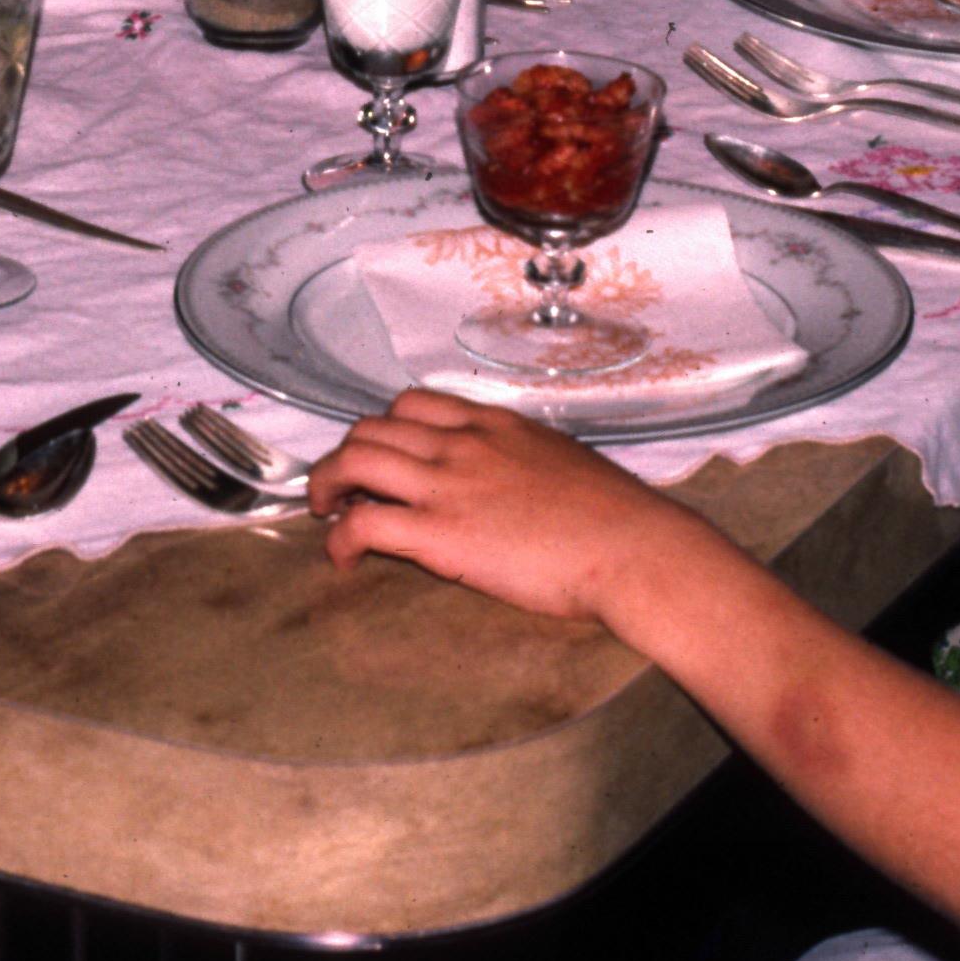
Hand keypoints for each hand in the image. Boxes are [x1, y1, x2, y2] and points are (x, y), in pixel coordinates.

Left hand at [309, 389, 716, 627]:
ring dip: (327, 486)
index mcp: (494, 424)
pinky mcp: (441, 535)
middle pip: (372, 427)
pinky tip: (343, 557)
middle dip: (345, 455)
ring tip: (325, 512)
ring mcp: (448, 487)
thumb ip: (521, 458)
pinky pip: (364, 524)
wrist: (633, 548)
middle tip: (342, 486)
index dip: (384, 427)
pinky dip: (340, 539)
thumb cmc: (615, 516)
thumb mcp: (562, 460)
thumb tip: (509, 477)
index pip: (414, 403)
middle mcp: (463, 444)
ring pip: (354, 462)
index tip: (380, 454)